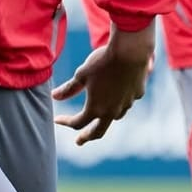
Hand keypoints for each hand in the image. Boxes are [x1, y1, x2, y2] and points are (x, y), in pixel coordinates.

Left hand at [51, 21, 156, 145]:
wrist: (130, 50)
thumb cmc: (102, 61)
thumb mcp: (81, 75)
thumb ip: (69, 89)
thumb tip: (54, 97)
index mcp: (95, 108)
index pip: (77, 123)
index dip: (66, 122)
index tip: (57, 119)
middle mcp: (112, 111)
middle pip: (98, 131)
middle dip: (87, 137)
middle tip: (79, 141)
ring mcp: (127, 104)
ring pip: (115, 116)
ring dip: (105, 118)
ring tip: (99, 116)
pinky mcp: (137, 94)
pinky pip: (126, 101)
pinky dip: (119, 101)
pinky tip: (117, 93)